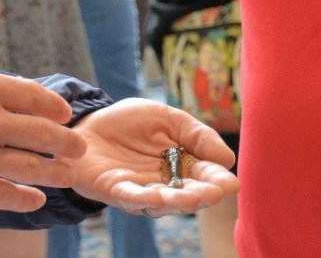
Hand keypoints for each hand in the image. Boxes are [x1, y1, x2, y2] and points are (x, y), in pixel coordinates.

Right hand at [0, 0, 85, 210]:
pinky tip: (35, 200)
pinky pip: (5, 194)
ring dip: (56, 173)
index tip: (64, 115)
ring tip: (69, 176)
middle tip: (79, 150)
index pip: (35, 97)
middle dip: (66, 143)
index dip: (54, 108)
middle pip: (43, 134)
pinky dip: (25, 198)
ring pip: (31, 167)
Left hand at [70, 99, 239, 215]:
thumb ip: (196, 135)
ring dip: (178, 201)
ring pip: (163, 201)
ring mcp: (141, 190)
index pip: (205, 175)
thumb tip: (228, 159)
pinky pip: (131, 197)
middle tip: (216, 193)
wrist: (89, 123)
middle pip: (188, 193)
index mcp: (182, 165)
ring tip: (194, 198)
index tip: (231, 184)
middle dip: (203, 194)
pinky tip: (157, 197)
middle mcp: (165, 183)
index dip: (218, 180)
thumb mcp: (168, 119)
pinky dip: (143, 199)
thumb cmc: (130, 122)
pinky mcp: (115, 190)